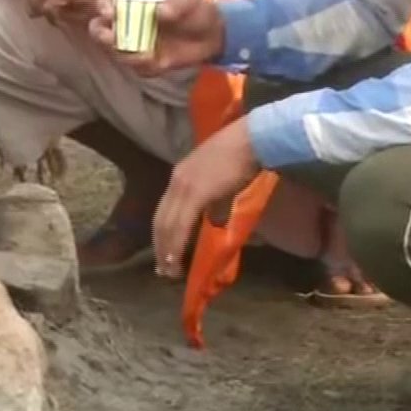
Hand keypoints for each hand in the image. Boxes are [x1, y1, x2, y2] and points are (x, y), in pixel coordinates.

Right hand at [87, 0, 226, 73]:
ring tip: (148, 56)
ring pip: (115, 51)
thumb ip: (175, 4)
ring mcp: (134, 43)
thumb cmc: (196, 11)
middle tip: (113, 39)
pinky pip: (136, 68)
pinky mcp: (144, 62)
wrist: (213, 36)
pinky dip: (144, 67)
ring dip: (126, 55)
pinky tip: (160, 63)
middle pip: (99, 28)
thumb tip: (160, 10)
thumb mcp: (189, 2)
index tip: (109, 13)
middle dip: (101, 35)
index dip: (102, 5)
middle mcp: (128, 22)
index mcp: (133, 2)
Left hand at [151, 120, 260, 278]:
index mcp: (180, 176)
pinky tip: (174, 257)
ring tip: (168, 270)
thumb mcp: (218, 179)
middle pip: (160, 219)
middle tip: (162, 269)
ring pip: (167, 224)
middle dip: (160, 245)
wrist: (251, 140)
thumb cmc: (241, 156)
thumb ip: (211, 200)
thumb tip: (214, 220)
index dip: (161, 233)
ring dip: (166, 249)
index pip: (163, 210)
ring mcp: (183, 186)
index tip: (162, 252)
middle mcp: (176, 181)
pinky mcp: (195, 193)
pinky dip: (175, 242)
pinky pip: (180, 223)